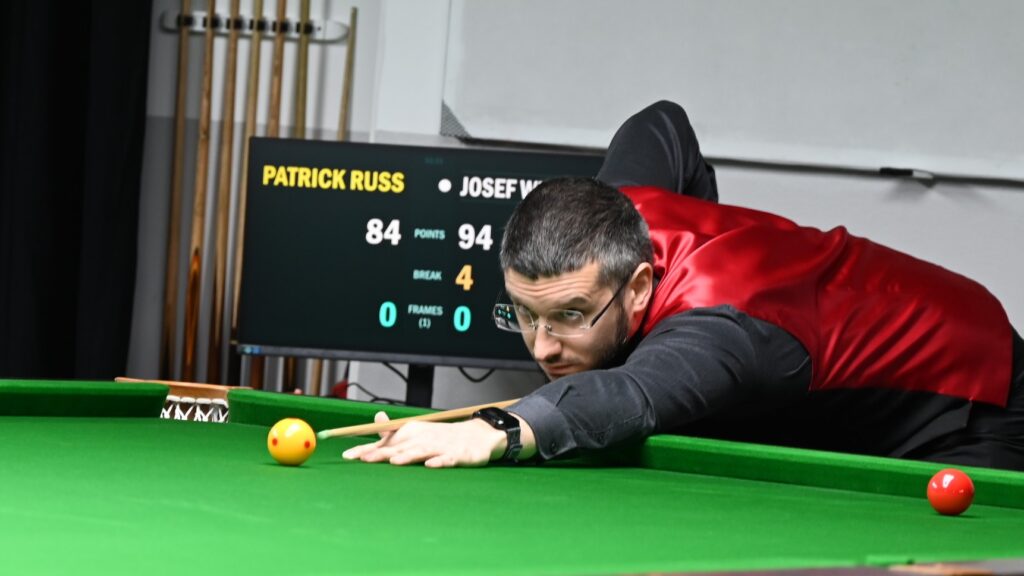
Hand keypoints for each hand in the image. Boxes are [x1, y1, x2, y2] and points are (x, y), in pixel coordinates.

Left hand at [341, 411, 506, 467]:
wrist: (476, 436)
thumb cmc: (441, 437)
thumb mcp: (416, 432)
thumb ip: (394, 430)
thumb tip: (376, 417)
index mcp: (410, 435)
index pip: (384, 443)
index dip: (365, 449)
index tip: (346, 456)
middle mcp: (422, 440)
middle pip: (398, 448)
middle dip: (380, 453)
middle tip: (362, 459)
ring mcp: (440, 447)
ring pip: (421, 452)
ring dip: (408, 456)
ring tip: (394, 461)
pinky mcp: (457, 456)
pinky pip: (447, 459)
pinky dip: (440, 462)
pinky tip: (431, 466)